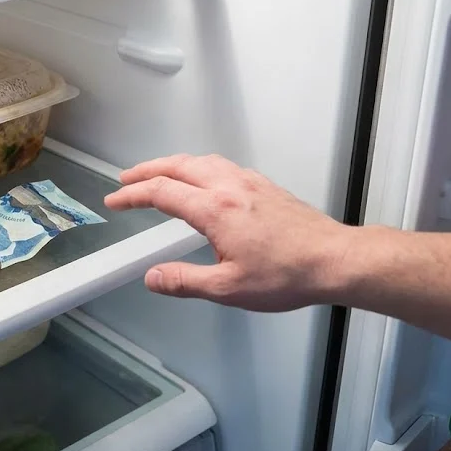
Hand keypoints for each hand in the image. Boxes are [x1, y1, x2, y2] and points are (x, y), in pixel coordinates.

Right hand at [104, 154, 353, 310]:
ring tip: (158, 174)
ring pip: (201, 161)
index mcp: (215, 210)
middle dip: (147, 170)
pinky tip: (203, 180)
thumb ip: (184, 281)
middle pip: (178, 166)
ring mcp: (250, 183)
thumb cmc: (288, 274)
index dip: (133, 195)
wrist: (334, 260)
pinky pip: (223, 166)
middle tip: (127, 179)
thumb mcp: (228, 288)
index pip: (162, 192)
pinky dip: (199, 166)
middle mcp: (230, 188)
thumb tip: (153, 277)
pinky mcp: (265, 187)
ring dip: (173, 164)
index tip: (115, 200)